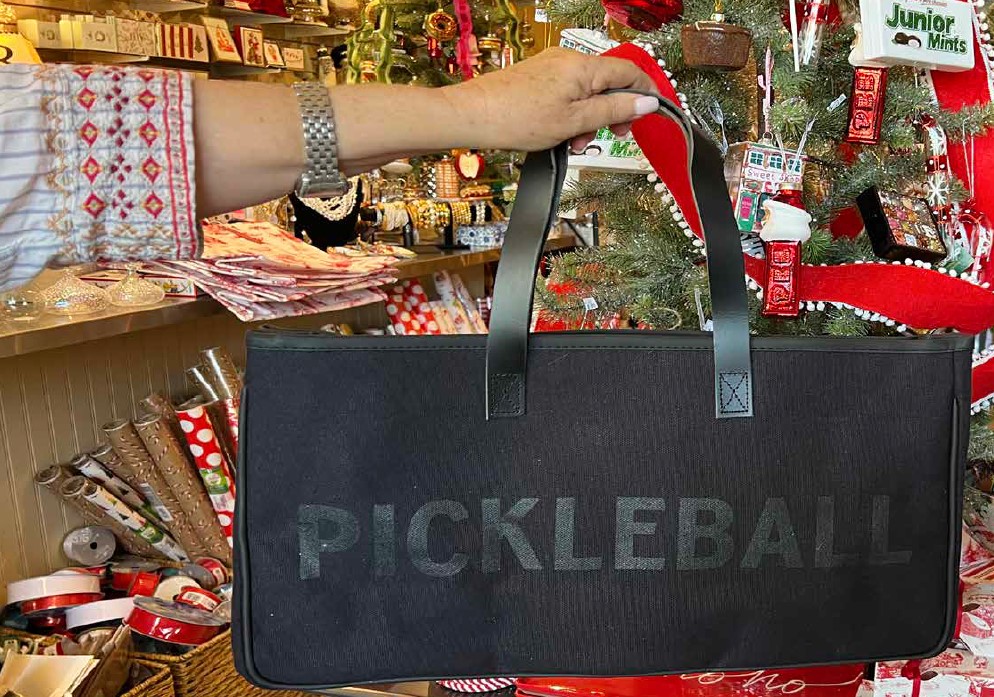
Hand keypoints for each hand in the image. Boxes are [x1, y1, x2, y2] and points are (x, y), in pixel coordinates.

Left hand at [445, 47, 660, 152]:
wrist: (472, 117)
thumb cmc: (516, 118)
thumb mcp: (575, 122)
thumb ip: (614, 111)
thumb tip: (646, 103)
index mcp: (583, 67)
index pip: (630, 72)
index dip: (646, 94)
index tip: (652, 113)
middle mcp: (569, 60)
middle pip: (608, 84)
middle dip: (613, 113)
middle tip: (611, 134)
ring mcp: (552, 68)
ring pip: (587, 93)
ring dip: (589, 119)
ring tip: (574, 142)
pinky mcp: (538, 78)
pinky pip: (567, 94)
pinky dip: (571, 115)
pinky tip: (560, 135)